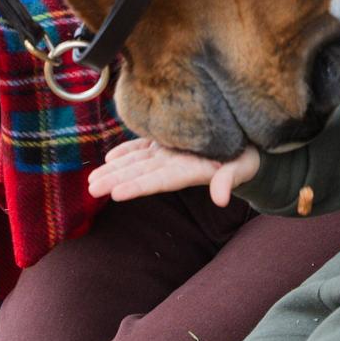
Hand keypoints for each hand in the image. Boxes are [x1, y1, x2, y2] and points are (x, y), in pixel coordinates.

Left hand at [89, 137, 260, 208]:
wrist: (249, 150)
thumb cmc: (247, 159)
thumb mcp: (242, 168)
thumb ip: (228, 180)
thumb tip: (220, 199)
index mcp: (189, 170)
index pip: (158, 181)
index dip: (137, 186)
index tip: (115, 194)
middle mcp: (175, 164)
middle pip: (140, 173)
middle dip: (115, 180)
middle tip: (91, 189)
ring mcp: (170, 153)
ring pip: (136, 161)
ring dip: (114, 169)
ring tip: (92, 180)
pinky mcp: (170, 141)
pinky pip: (144, 147)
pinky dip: (126, 151)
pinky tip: (110, 157)